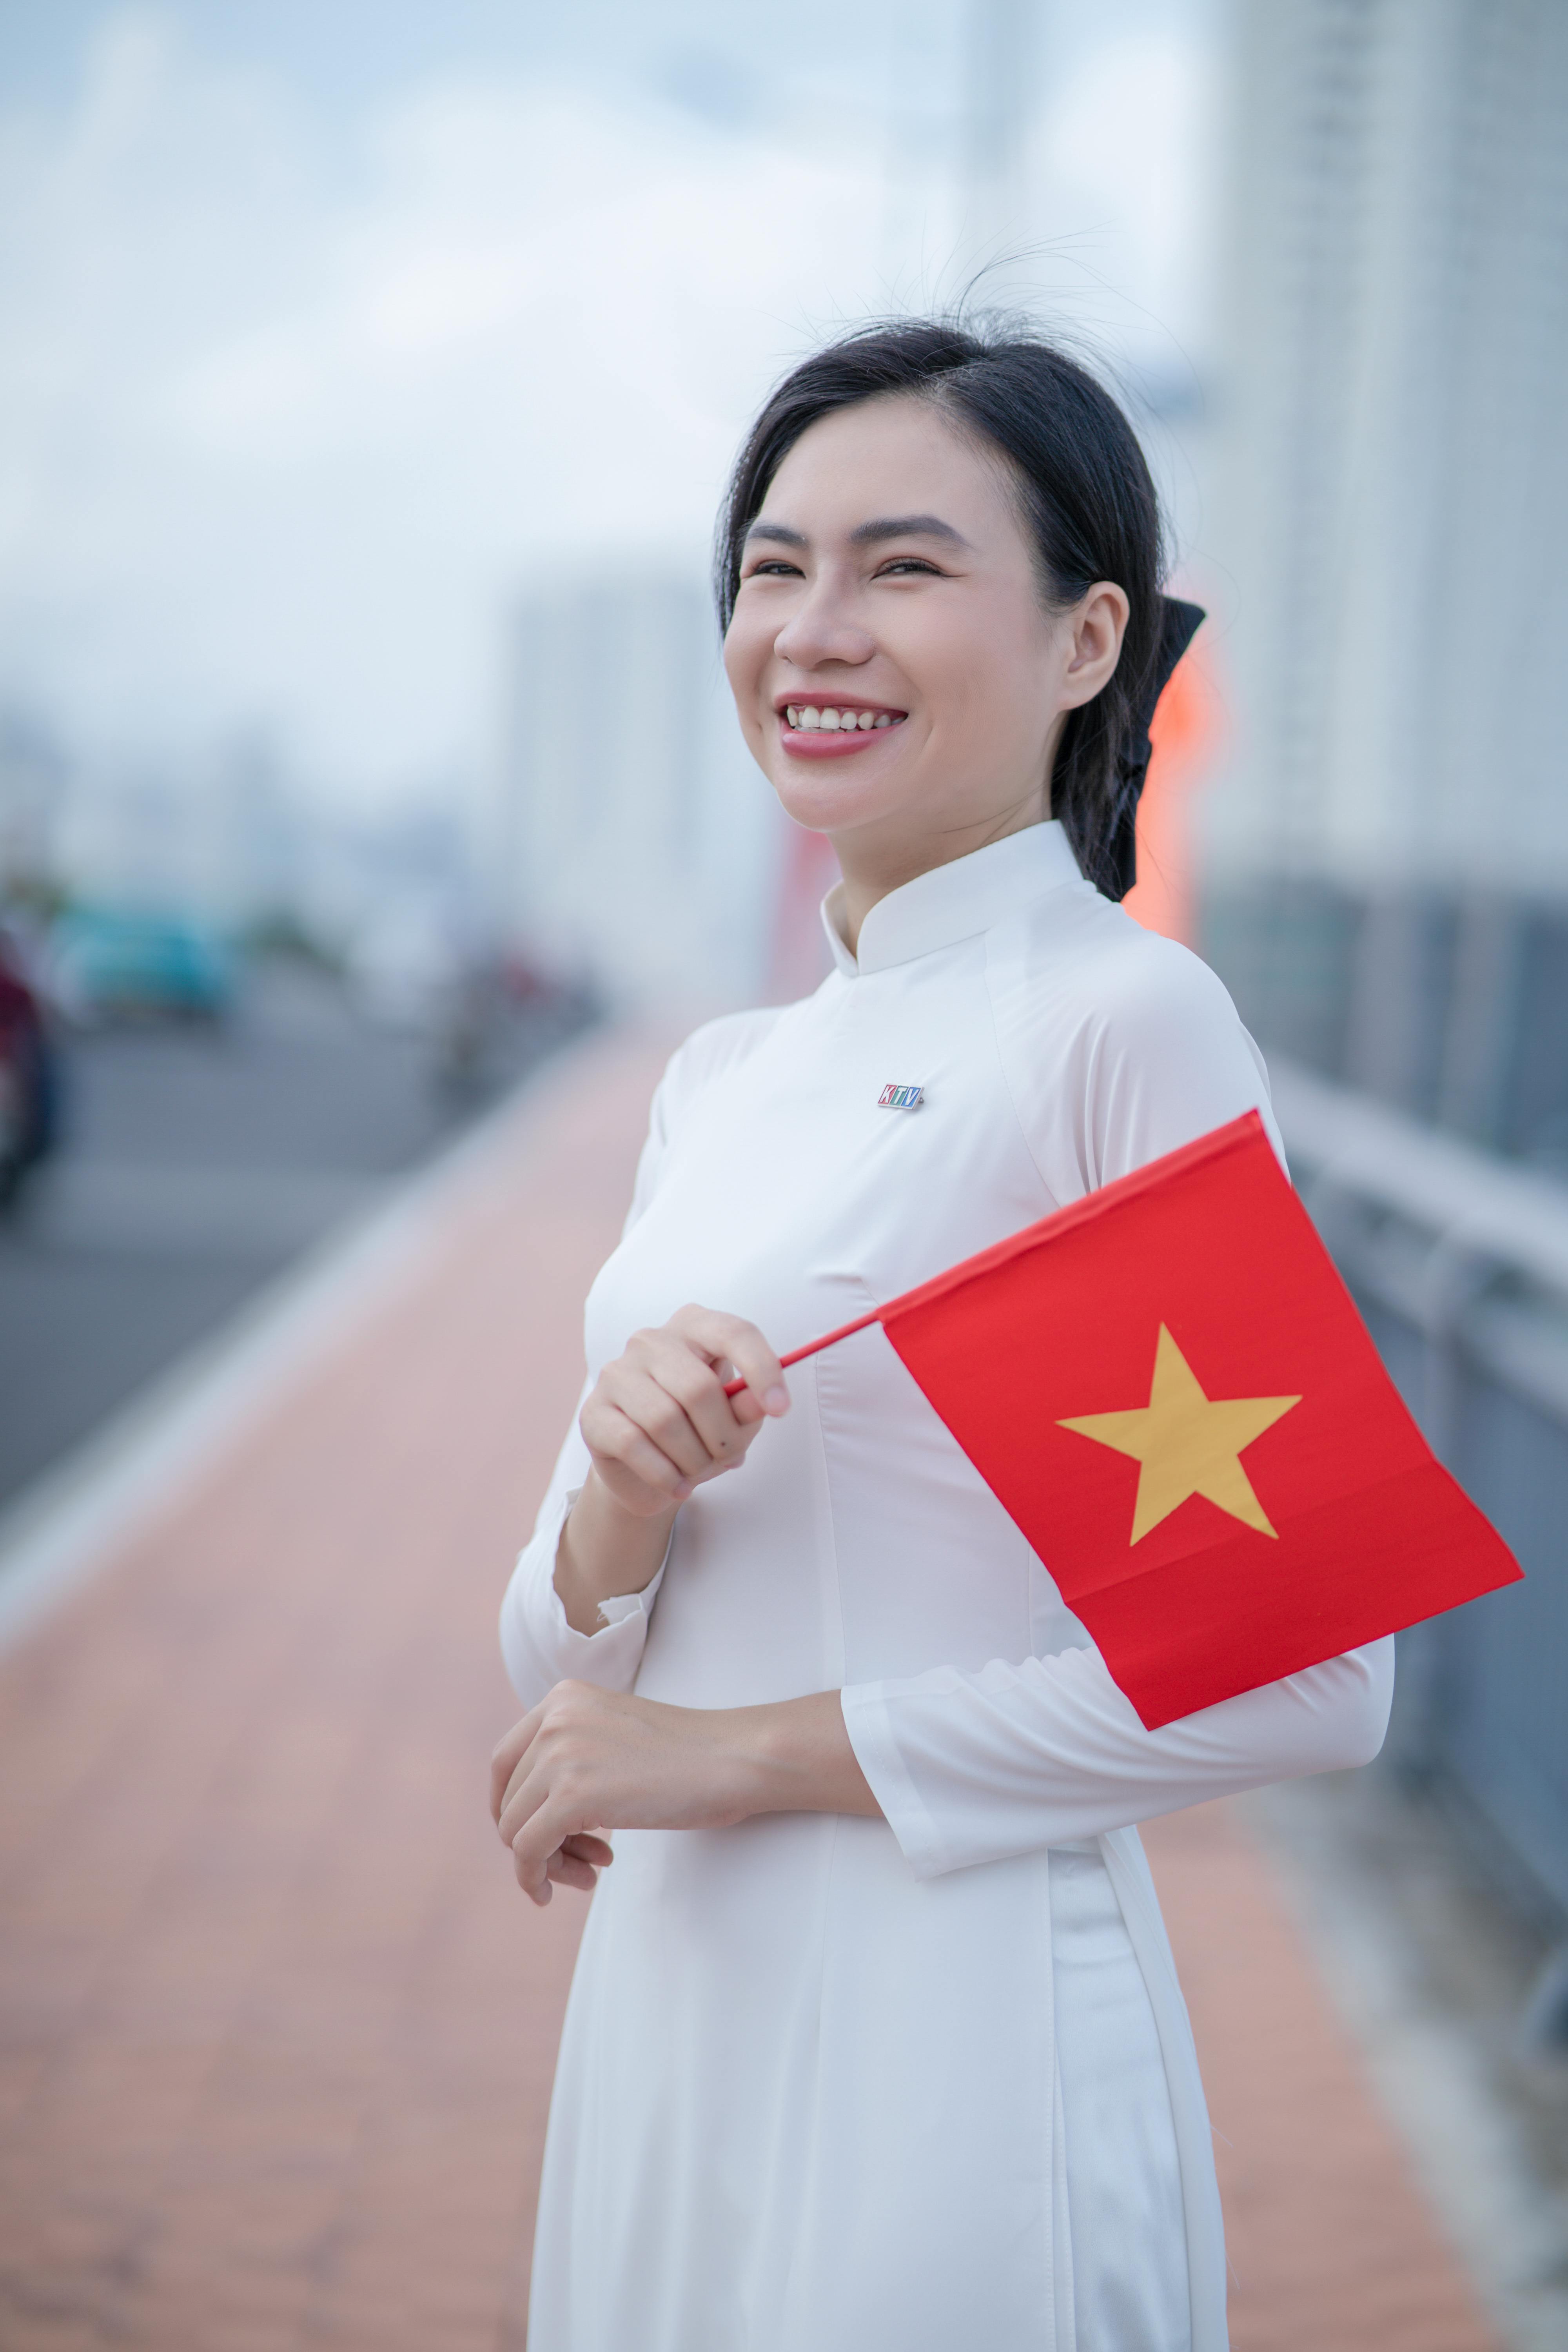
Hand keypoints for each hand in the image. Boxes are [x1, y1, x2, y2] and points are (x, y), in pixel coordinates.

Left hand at [490, 1679, 756, 1904]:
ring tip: (591, 1872)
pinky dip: (537, 1877)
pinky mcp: (573, 1796)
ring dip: (547, 1863)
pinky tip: (581, 1884)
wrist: (733, 1759)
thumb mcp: (614, 1735)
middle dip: (534, 1840)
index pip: (506, 1763)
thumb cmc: (689, 1757)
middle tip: (580, 1862)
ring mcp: (560, 1755)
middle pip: (508, 1800)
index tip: (545, 1836)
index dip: (514, 1809)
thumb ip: (571, 1755)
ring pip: (514, 1830)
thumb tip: (526, 1816)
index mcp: (562, 1697)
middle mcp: (553, 1718)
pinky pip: (528, 1851)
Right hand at [578, 1304, 789, 1518]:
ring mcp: (616, 1372)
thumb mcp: (734, 1418)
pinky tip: (677, 1486)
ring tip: (699, 1472)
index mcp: (694, 1327)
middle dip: (722, 1436)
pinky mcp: (593, 1411)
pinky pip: (633, 1443)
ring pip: (665, 1419)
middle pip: (698, 1387)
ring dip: (692, 1459)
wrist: (646, 1469)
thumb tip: (763, 1401)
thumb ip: (748, 1406)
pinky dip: (664, 1474)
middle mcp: (651, 1339)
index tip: (781, 1409)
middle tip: (727, 1458)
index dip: (761, 1369)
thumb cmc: (699, 1430)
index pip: (734, 1333)